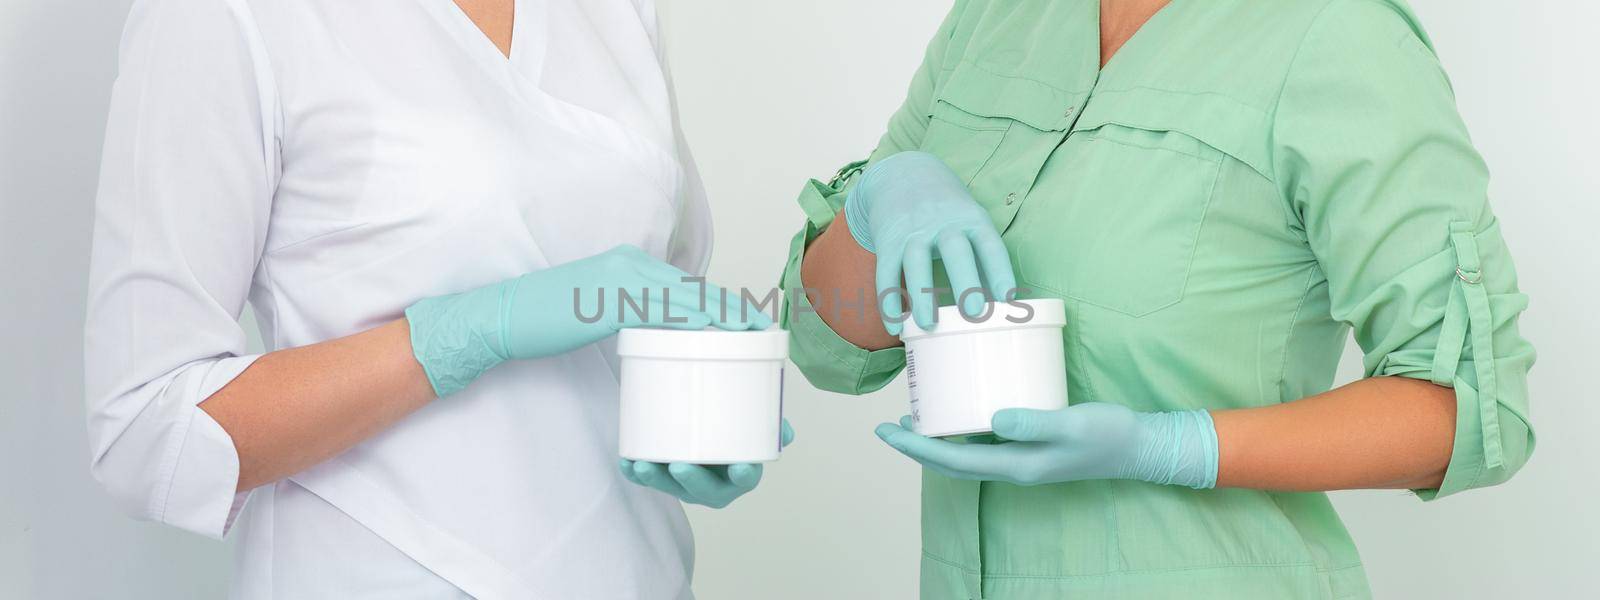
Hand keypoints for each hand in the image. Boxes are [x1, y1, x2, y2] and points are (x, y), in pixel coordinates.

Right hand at [406, 244, 771, 395]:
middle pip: (694, 288)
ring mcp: (619, 278)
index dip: (720, 302)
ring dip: (722, 317)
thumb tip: (655, 334)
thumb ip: (627, 312)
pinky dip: (692, 324)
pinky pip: (660, 313)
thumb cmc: (547, 319)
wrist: (504, 317)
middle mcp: (630, 263)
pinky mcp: (608, 299)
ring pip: (684, 298)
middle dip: (732, 309)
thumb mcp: (596, 309)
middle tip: (764, 330)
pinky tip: (714, 337)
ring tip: (752, 336)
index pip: (685, 284)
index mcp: (629, 264)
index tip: (748, 322)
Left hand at [619, 420, 795, 507]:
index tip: (740, 468)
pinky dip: (636, 473)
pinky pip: (650, 480)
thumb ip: (771, 423)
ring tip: (643, 465)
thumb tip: (785, 432)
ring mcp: (689, 484)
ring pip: (673, 487)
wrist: (709, 428)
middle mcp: (716, 485)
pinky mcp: (667, 478)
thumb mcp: (758, 423)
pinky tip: (627, 463)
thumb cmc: (735, 427)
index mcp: (743, 472)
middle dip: (692, 481)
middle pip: (705, 490)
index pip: (746, 477)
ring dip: (656, 479)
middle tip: (680, 466)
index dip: (743, 475)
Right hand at [843, 151, 1016, 334]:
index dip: (1000, 271)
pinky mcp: (888, 240)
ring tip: (928, 325)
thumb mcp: (970, 222)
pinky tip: (895, 325)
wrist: (904, 173)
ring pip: (916, 262)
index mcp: (971, 219)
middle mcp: (943, 222)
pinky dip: (889, 300)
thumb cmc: (947, 210)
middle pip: (955, 251)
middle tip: (974, 313)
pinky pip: (886, 272)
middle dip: (965, 281)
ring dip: (922, 295)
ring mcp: (913, 231)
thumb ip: (982, 260)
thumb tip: (1000, 309)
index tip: (1008, 297)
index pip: (989, 245)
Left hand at [874, 403, 1218, 488]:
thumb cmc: (1109, 434)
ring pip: (966, 453)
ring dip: (937, 439)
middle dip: (917, 445)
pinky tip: (960, 410)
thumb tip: (992, 419)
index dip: (916, 447)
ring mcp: (1022, 457)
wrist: (1140, 446)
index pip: (952, 460)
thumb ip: (1034, 422)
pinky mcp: (1031, 444)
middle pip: (951, 461)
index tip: (888, 431)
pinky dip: (963, 430)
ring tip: (914, 417)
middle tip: (888, 424)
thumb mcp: (1073, 423)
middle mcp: (1013, 466)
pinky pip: (985, 442)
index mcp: (1016, 465)